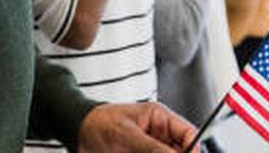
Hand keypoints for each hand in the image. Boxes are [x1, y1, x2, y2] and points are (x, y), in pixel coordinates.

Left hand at [79, 102, 198, 152]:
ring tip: (133, 151)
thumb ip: (153, 148)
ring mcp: (150, 149)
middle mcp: (159, 135)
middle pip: (180, 151)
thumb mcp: (126, 135)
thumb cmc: (96, 123)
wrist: (75, 132)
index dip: (193, 149)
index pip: (189, 135)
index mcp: (159, 119)